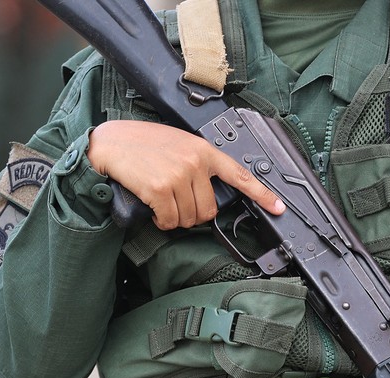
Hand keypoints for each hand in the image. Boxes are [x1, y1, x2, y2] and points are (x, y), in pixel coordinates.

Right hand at [87, 120, 285, 229]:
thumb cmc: (141, 144)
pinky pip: (170, 221)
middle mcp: (194, 163)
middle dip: (193, 214)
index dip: (261, 194)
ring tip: (163, 203)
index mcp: (203, 150)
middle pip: (209, 209)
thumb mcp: (178, 144)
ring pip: (190, 218)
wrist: (111, 143)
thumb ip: (197, 164)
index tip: (278, 207)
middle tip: (177, 204)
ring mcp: (178, 176)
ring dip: (175, 219)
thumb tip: (208, 192)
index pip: (239, 174)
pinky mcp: (160, 190)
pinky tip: (154, 209)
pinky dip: (162, 221)